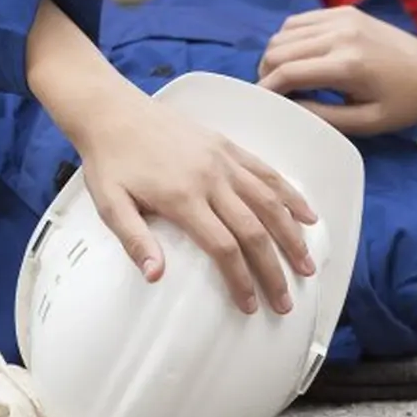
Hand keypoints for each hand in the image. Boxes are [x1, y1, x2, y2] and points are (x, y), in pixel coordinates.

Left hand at [74, 95, 318, 314]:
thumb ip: (134, 240)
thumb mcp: (110, 204)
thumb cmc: (110, 160)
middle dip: (274, 270)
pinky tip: (307, 214)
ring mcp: (223, 160)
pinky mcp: (227, 146)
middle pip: (254, 230)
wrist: (113, 111)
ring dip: (292, 236)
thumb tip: (155, 276)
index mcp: (182, 197)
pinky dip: (291, 194)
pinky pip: (267, 172)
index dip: (241, 280)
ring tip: (306, 264)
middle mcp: (211, 178)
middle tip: (285, 301)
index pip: (223, 247)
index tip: (251, 304)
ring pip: (270, 201)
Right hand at [257, 6, 416, 134]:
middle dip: (266, 73)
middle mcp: (342, 34)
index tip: (261, 105)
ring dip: (276, 55)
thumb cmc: (402, 107)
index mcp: (347, 65)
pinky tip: (300, 57)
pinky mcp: (346, 11)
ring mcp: (344, 18)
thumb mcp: (363, 123)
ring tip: (284, 77)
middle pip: (279, 49)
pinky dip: (291, 39)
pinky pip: (302, 21)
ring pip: (285, 32)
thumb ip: (321, 116)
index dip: (266, 90)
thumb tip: (285, 107)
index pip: (287, 72)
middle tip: (272, 94)